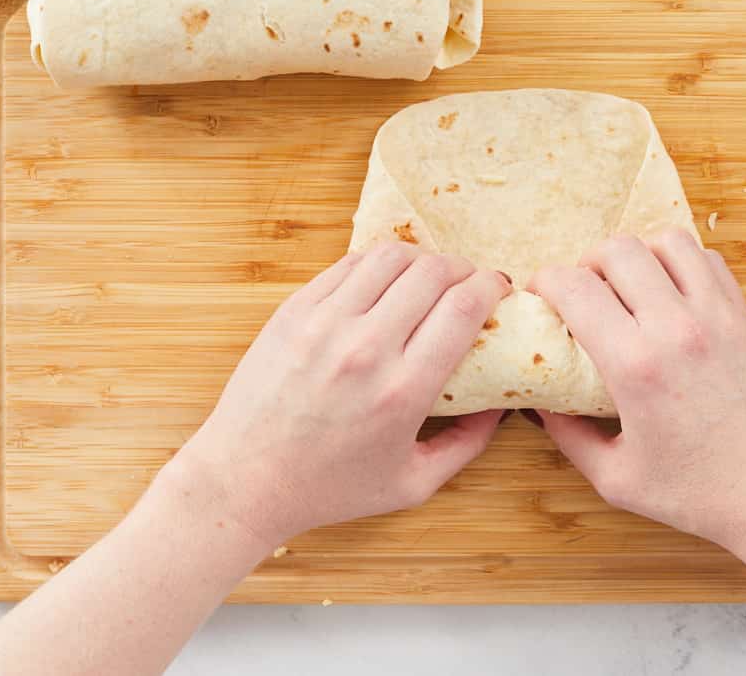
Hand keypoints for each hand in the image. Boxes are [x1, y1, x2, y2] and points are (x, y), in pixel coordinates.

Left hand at [168, 242, 510, 549]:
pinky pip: (348, 264)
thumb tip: (502, 405)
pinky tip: (386, 281)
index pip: (464, 307)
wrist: (243, 481)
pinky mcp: (293, 312)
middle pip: (434, 272)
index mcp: (403, 390)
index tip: (500, 291)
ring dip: (422, 259)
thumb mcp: (412, 484)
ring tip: (430, 276)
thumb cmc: (329, 488)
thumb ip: (467, 444)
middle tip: (470, 283)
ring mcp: (324, 324)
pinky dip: (378, 264)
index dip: (492, 287)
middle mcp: (365, 348)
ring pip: (390, 256)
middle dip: (465, 269)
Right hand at [529, 229, 745, 557]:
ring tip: (629, 289)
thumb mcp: (616, 479)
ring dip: (638, 255)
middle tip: (583, 295)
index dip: (544, 283)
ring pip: (666, 240)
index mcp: (637, 366)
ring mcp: (718, 316)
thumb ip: (568, 436)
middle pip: (618, 249)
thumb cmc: (701, 496)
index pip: (575, 287)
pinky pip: (707, 260)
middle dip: (586, 263)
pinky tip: (671, 296)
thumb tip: (540, 405)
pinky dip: (680, 263)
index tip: (541, 300)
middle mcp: (678, 328)